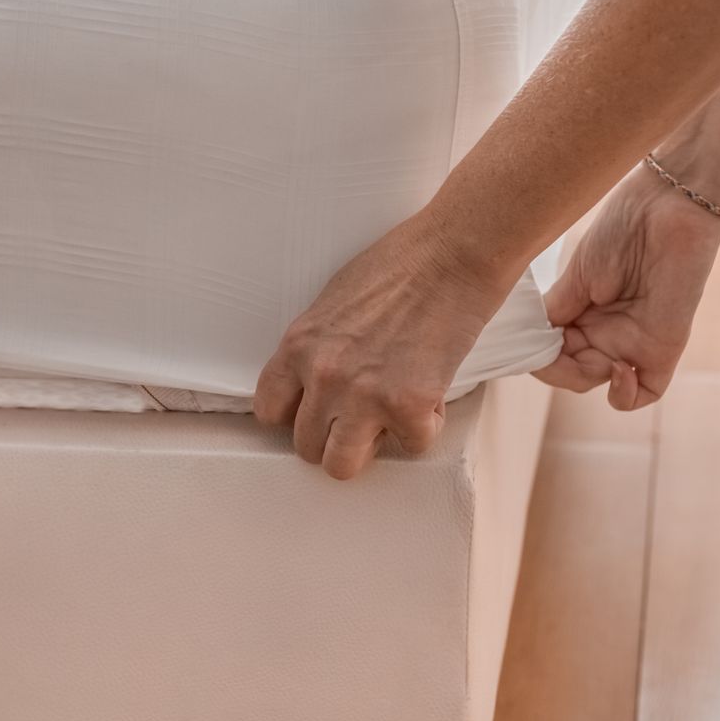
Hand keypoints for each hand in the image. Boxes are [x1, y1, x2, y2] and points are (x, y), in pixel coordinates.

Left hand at [252, 211, 512, 479]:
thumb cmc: (398, 266)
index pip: (267, 411)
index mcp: (298, 346)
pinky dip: (424, 428)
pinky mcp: (408, 406)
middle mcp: (323, 376)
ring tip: (386, 422)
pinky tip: (429, 397)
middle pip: (305, 446)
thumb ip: (316, 347)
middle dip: (332, 435)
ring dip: (366, 447)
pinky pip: (410, 446)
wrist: (452, 254)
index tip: (315, 409)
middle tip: (360, 415)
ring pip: (341, 465)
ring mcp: (363, 396)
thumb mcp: (331, 303)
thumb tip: (312, 382)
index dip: (294, 415)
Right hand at [534, 168, 719, 409]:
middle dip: (560, 366)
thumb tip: (533, 346)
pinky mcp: (662, 349)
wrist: (667, 208)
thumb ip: (554, 315)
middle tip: (564, 340)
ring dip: (585, 377)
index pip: (549, 351)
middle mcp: (603, 330)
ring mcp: (631, 341)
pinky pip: (643, 394)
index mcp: (580, 311)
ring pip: (598, 384)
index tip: (531, 342)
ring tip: (593, 352)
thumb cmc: (622, 230)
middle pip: (570, 371)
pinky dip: (623, 394)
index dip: (537, 355)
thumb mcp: (575, 276)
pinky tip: (618, 368)